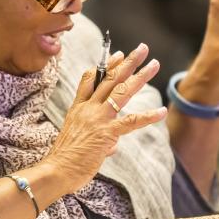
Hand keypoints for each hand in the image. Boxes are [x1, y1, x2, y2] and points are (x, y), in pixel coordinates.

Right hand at [43, 43, 167, 193]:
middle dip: (128, 62)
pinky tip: (161, 111)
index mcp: (78, 108)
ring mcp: (98, 119)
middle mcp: (88, 108)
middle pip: (110, 79)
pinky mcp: (107, 133)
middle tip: (142, 48)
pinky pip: (131, 121)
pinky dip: (148, 116)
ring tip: (154, 65)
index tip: (118, 55)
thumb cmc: (65, 159)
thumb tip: (112, 145)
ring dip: (140, 76)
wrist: (57, 170)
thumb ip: (98, 137)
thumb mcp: (77, 139)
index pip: (91, 79)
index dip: (106, 65)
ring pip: (122, 92)